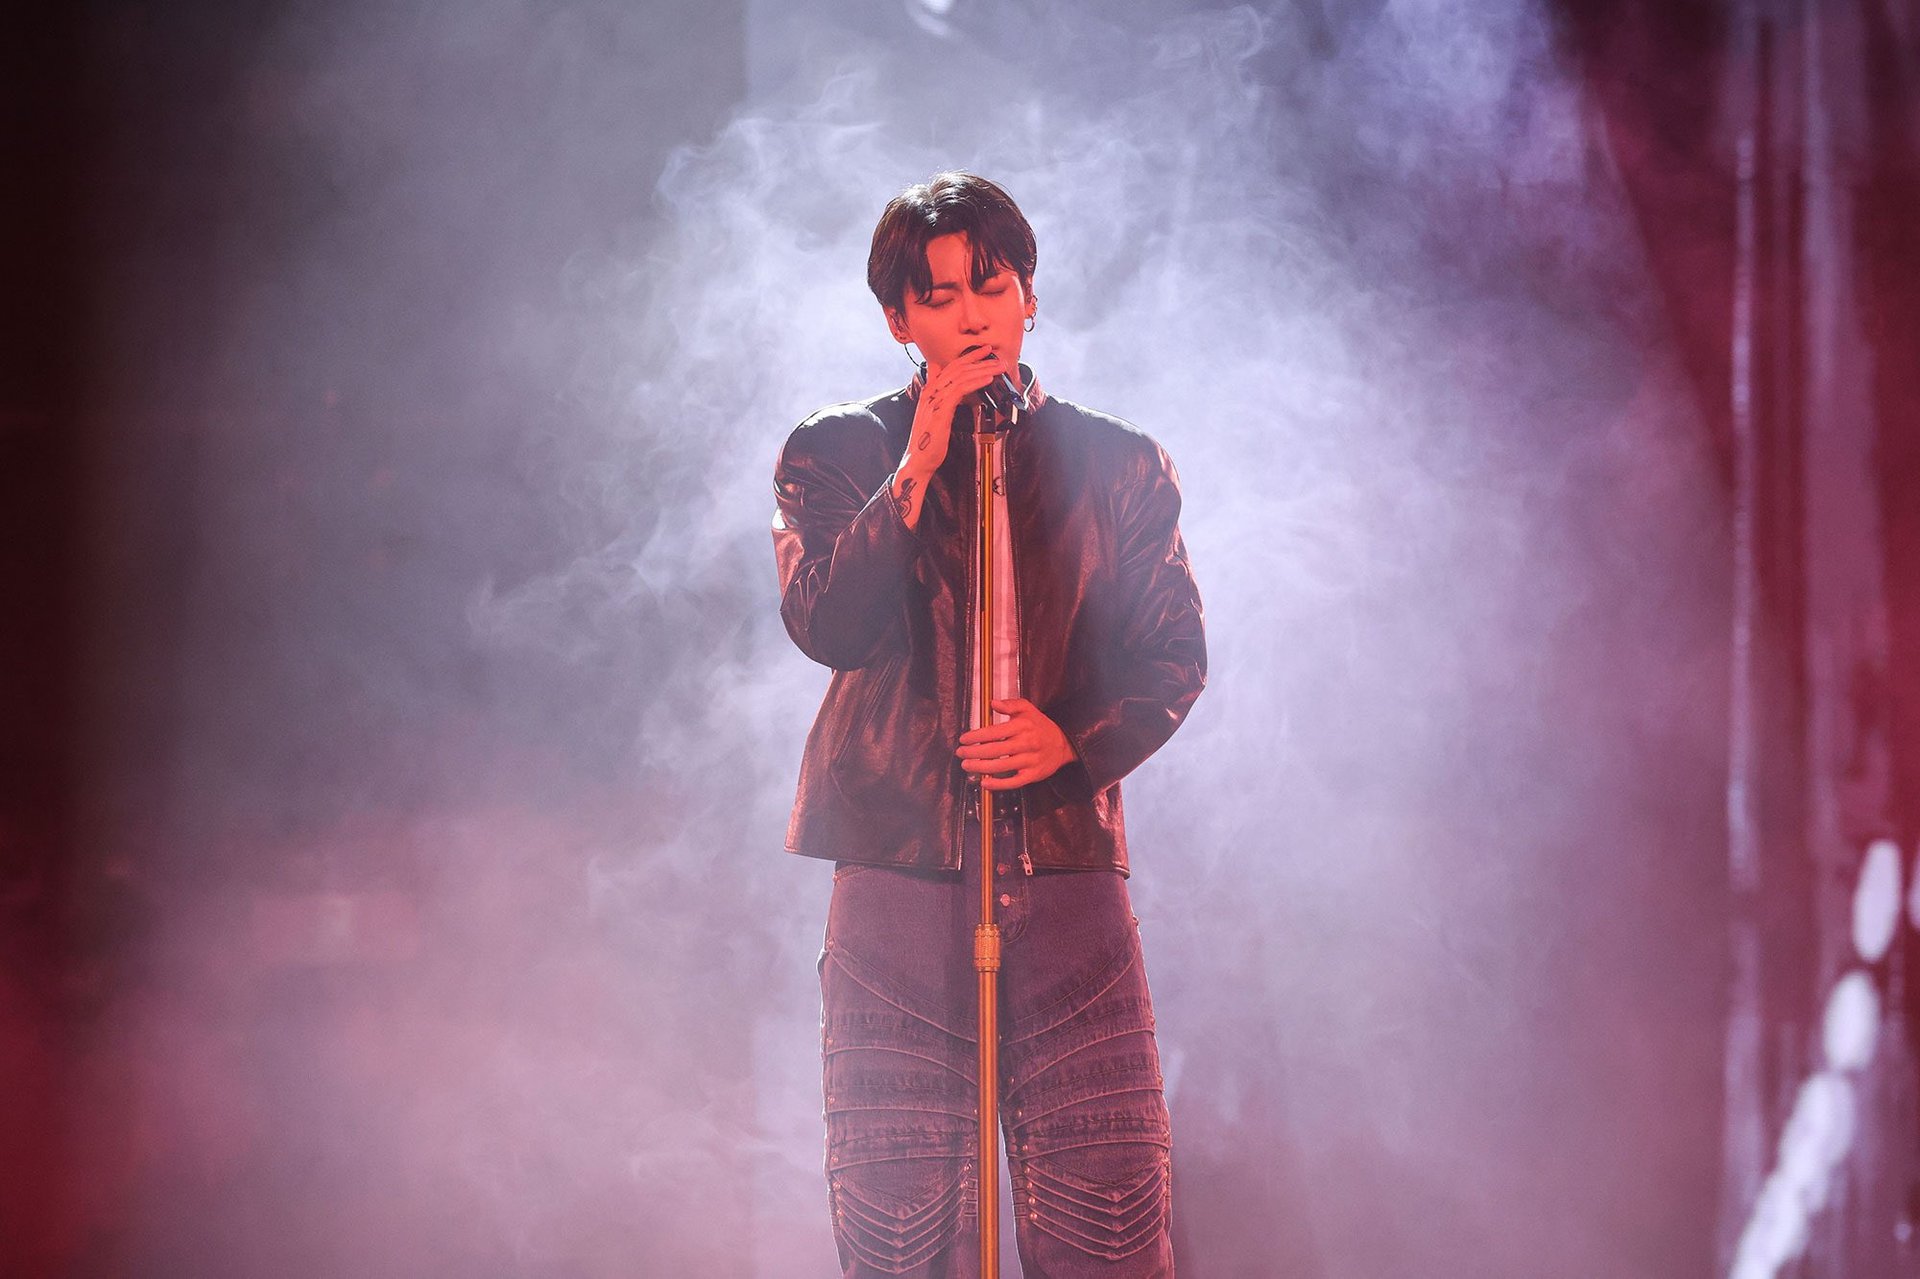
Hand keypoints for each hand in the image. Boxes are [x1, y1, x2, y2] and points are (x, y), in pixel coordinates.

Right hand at [891, 345, 1008, 526]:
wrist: (918, 461)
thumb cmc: (928, 442)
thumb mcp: (934, 416)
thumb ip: (940, 399)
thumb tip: (947, 385)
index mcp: (929, 392)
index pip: (949, 367)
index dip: (967, 357)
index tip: (983, 352)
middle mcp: (930, 392)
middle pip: (955, 367)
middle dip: (976, 358)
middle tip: (993, 352)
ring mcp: (934, 400)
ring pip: (960, 376)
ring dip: (982, 369)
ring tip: (998, 366)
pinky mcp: (940, 410)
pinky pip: (960, 390)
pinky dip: (976, 382)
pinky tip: (988, 380)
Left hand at [956, 698, 1077, 789]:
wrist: (1063, 743)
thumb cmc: (1041, 726)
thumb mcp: (1028, 709)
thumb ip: (1010, 705)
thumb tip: (992, 703)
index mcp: (1023, 726)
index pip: (994, 732)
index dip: (976, 736)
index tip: (964, 739)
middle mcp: (1027, 743)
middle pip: (995, 750)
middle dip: (974, 752)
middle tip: (961, 753)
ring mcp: (1030, 760)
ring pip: (1002, 766)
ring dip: (981, 767)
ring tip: (967, 765)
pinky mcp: (1033, 774)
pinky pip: (1014, 782)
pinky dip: (998, 784)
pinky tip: (985, 782)